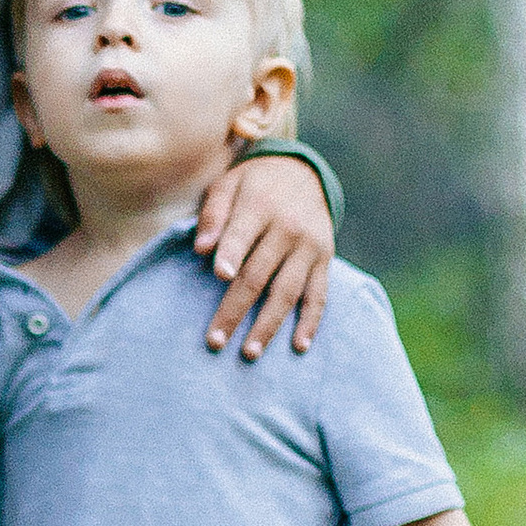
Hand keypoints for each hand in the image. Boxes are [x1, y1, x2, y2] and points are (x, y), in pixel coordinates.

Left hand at [195, 151, 332, 357]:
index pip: (242, 234)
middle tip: (215, 341)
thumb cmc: (253, 184)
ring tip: (250, 352)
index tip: (219, 276)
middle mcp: (288, 229)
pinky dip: (311, 321)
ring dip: (269, 324)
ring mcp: (310, 247)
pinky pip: (319, 295)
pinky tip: (299, 346)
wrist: (303, 173)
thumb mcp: (229, 184)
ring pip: (288, 291)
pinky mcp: (324, 260)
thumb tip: (201, 249)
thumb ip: (213, 214)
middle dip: (236, 309)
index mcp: (260, 206)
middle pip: (259, 275)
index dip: (231, 254)